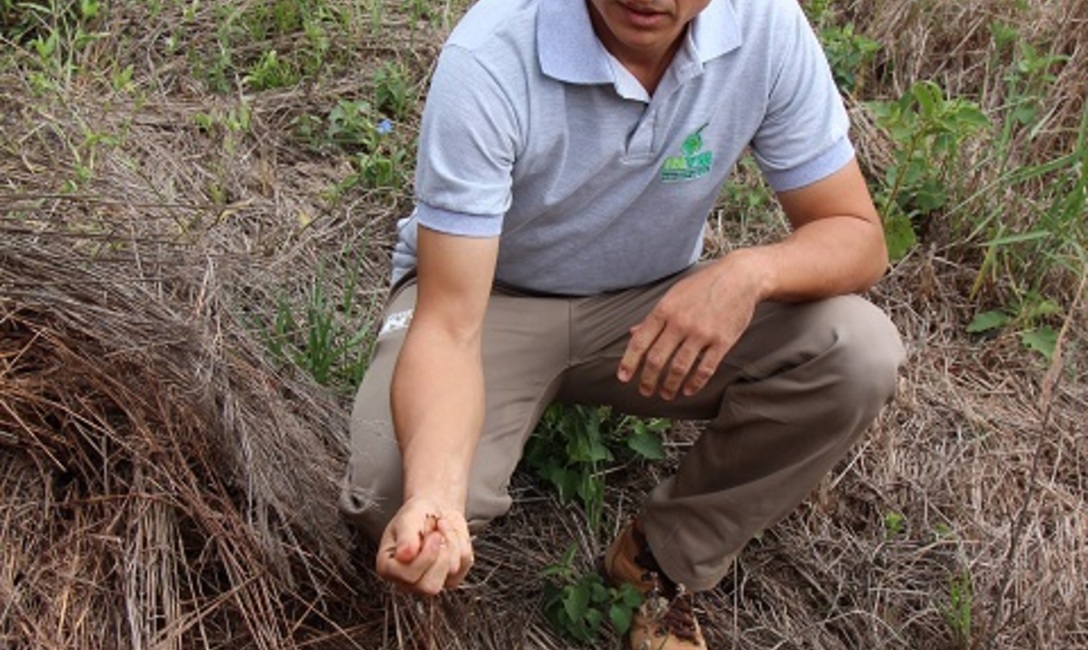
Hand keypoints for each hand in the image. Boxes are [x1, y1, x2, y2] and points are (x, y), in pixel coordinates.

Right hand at [375, 496, 473, 595]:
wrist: (433, 511)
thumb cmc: (416, 515)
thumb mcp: (408, 518)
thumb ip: (405, 536)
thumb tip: (404, 555)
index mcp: (389, 568)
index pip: (409, 577)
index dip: (425, 556)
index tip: (430, 535)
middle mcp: (408, 580)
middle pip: (430, 587)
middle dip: (440, 554)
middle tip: (436, 534)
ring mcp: (431, 581)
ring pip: (450, 573)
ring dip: (451, 543)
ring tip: (441, 531)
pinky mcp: (451, 578)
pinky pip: (464, 564)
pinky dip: (461, 543)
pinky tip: (449, 536)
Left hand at [617, 259, 762, 399]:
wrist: (740, 277)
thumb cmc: (703, 286)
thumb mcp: (673, 295)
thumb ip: (654, 317)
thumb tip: (633, 333)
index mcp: (664, 310)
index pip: (640, 341)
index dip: (629, 362)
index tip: (623, 378)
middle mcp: (680, 322)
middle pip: (656, 359)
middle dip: (647, 380)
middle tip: (645, 391)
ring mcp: (701, 333)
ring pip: (679, 367)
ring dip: (669, 386)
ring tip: (665, 394)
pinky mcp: (722, 341)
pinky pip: (705, 368)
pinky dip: (695, 383)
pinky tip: (688, 390)